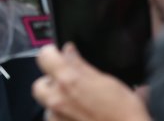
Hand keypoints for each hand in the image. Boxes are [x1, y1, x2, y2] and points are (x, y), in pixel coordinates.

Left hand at [32, 44, 150, 120]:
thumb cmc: (124, 112)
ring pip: (47, 105)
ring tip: (77, 105)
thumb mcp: (107, 81)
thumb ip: (81, 65)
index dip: (52, 54)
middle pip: (39, 85)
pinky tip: (79, 118)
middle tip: (68, 85)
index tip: (59, 56)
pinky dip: (63, 118)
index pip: (44, 56)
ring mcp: (56, 118)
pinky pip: (55, 120)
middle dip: (50, 83)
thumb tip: (68, 50)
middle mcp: (56, 99)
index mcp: (67, 80)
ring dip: (57, 103)